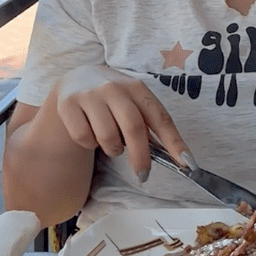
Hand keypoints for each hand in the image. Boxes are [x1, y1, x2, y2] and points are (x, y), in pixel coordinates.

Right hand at [55, 65, 190, 180]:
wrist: (75, 81)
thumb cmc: (113, 100)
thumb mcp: (133, 104)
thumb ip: (150, 125)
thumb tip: (176, 157)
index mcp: (136, 87)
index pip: (160, 117)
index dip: (175, 142)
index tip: (187, 163)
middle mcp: (114, 87)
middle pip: (134, 128)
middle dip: (141, 157)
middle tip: (143, 174)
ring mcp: (89, 94)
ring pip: (108, 137)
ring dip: (113, 149)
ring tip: (111, 143)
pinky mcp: (68, 104)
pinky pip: (84, 138)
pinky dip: (89, 144)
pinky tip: (90, 134)